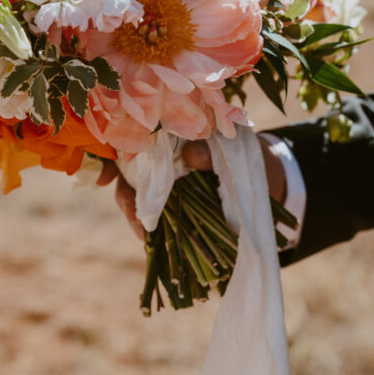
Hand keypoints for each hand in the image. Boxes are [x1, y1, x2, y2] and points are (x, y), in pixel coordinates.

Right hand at [97, 135, 287, 240]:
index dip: (109, 155)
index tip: (102, 177)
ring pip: (136, 196)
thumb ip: (214, 149)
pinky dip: (148, 228)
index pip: (129, 138)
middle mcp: (162, 157)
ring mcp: (166, 184)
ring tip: (143, 232)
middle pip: (126, 171)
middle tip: (132, 213)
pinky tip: (149, 240)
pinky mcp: (175, 207)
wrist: (271, 177)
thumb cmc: (249, 153)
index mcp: (171, 134)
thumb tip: (191, 155)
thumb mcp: (237, 147)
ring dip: (134, 214)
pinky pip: (154, 216)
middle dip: (122, 192)